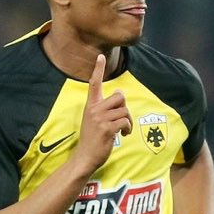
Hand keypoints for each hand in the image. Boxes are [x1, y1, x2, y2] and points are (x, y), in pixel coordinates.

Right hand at [75, 54, 131, 171]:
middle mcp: (94, 109)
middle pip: (120, 95)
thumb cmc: (92, 139)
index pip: (94, 84)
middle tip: (123, 118)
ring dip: (128, 120)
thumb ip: (104, 110)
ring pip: (125, 110)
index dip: (98, 69)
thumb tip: (121, 101)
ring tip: (124, 130)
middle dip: (125, 107)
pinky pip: (125, 121)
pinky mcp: (107, 129)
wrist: (85, 157)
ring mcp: (100, 119)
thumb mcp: (93, 120)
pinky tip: (123, 135)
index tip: (100, 56)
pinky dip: (128, 128)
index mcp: (90, 106)